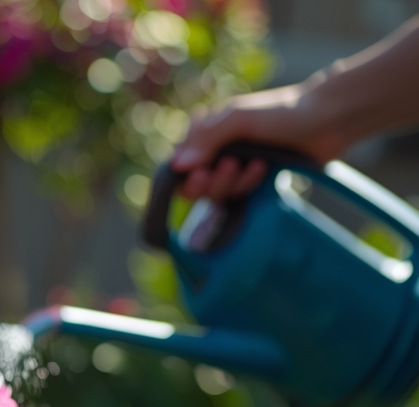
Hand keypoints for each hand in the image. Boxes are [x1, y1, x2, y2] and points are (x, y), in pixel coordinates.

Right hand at [170, 82, 352, 201]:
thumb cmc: (282, 112)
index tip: (205, 172)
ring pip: (214, 194)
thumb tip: (176, 166)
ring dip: (234, 183)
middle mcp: (212, 152)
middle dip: (213, 182)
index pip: (177, 165)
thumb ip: (206, 139)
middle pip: (192, 186)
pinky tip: (263, 169)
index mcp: (203, 132)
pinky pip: (236, 197)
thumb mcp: (239, 118)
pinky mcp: (250, 182)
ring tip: (256, 164)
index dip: (187, 175)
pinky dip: (247, 186)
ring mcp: (232, 168)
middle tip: (233, 166)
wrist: (327, 120)